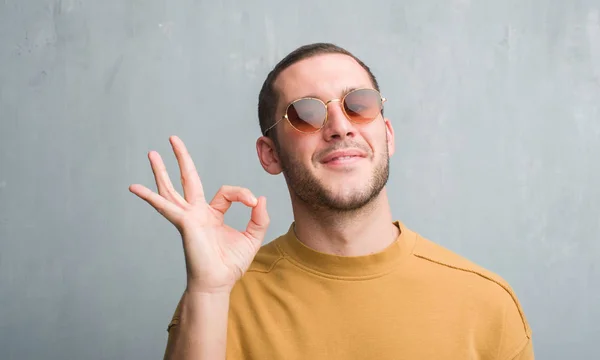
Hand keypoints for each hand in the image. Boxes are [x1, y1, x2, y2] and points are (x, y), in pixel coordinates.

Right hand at [129, 136, 268, 292]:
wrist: (218, 283)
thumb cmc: (231, 264)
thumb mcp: (252, 237)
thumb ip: (259, 218)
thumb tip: (260, 198)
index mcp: (212, 214)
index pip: (226, 192)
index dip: (242, 194)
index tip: (253, 204)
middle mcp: (197, 213)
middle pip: (187, 179)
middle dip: (181, 159)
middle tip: (173, 138)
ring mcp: (187, 217)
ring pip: (172, 188)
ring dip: (161, 171)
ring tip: (152, 152)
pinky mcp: (184, 223)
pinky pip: (165, 206)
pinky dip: (150, 197)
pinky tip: (134, 187)